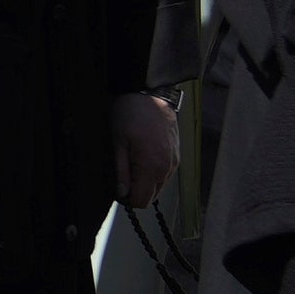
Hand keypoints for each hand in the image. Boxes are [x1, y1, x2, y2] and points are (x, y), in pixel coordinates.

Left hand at [111, 91, 178, 208]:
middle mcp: (167, 167)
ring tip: (133, 161)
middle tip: (123, 174)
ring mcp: (174, 160)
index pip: (142, 200)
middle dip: (137, 191)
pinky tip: (143, 156)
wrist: (150, 92)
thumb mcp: (118, 143)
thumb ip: (121, 171)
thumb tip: (122, 193)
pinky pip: (165, 173)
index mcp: (152, 166)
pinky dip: (154, 172)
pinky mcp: (176, 154)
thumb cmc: (131, 114)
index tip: (118, 188)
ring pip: (159, 185)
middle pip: (152, 195)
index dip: (127, 199)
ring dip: (145, 181)